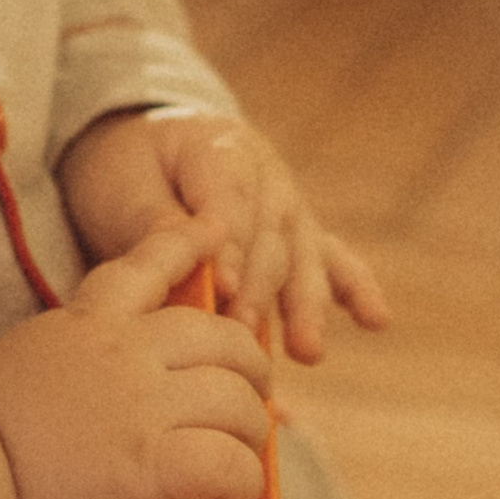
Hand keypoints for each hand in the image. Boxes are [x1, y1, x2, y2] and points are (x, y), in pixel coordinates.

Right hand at [0, 218, 271, 498]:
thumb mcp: (30, 353)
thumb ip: (79, 346)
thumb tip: (113, 371)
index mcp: (92, 320)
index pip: (150, 263)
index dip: (191, 243)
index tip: (217, 228)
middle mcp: (127, 351)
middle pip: (226, 340)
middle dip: (251, 371)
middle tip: (248, 402)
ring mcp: (144, 405)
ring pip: (239, 403)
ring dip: (251, 435)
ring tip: (240, 462)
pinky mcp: (153, 463)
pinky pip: (229, 463)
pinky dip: (243, 483)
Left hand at [57, 110, 388, 361]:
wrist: (147, 151)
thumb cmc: (128, 170)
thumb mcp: (123, 186)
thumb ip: (154, 223)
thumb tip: (191, 260)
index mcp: (218, 147)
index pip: (231, 199)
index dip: (230, 243)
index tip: (223, 286)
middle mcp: (266, 174)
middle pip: (272, 234)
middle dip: (261, 287)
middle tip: (245, 332)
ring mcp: (289, 205)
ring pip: (303, 254)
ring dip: (306, 303)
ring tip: (307, 351)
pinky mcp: (298, 235)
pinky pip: (332, 259)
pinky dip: (355, 289)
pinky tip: (376, 319)